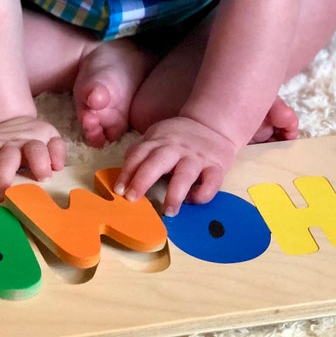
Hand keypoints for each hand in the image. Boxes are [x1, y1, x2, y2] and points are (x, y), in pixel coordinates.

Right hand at [0, 117, 65, 200]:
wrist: (8, 119)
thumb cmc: (32, 139)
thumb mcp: (49, 138)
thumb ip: (56, 151)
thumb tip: (57, 166)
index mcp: (32, 141)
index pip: (36, 149)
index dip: (41, 163)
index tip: (43, 178)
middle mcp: (11, 142)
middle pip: (6, 157)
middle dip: (2, 177)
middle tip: (0, 196)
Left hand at [114, 116, 237, 217]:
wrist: (213, 125)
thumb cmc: (179, 138)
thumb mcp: (158, 136)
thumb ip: (142, 150)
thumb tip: (126, 168)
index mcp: (159, 141)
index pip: (139, 154)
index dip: (127, 172)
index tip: (119, 190)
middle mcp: (176, 148)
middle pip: (157, 162)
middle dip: (142, 180)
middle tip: (132, 199)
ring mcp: (197, 157)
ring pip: (185, 175)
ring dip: (175, 194)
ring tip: (167, 211)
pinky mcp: (216, 167)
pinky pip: (211, 182)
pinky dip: (202, 194)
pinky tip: (192, 200)